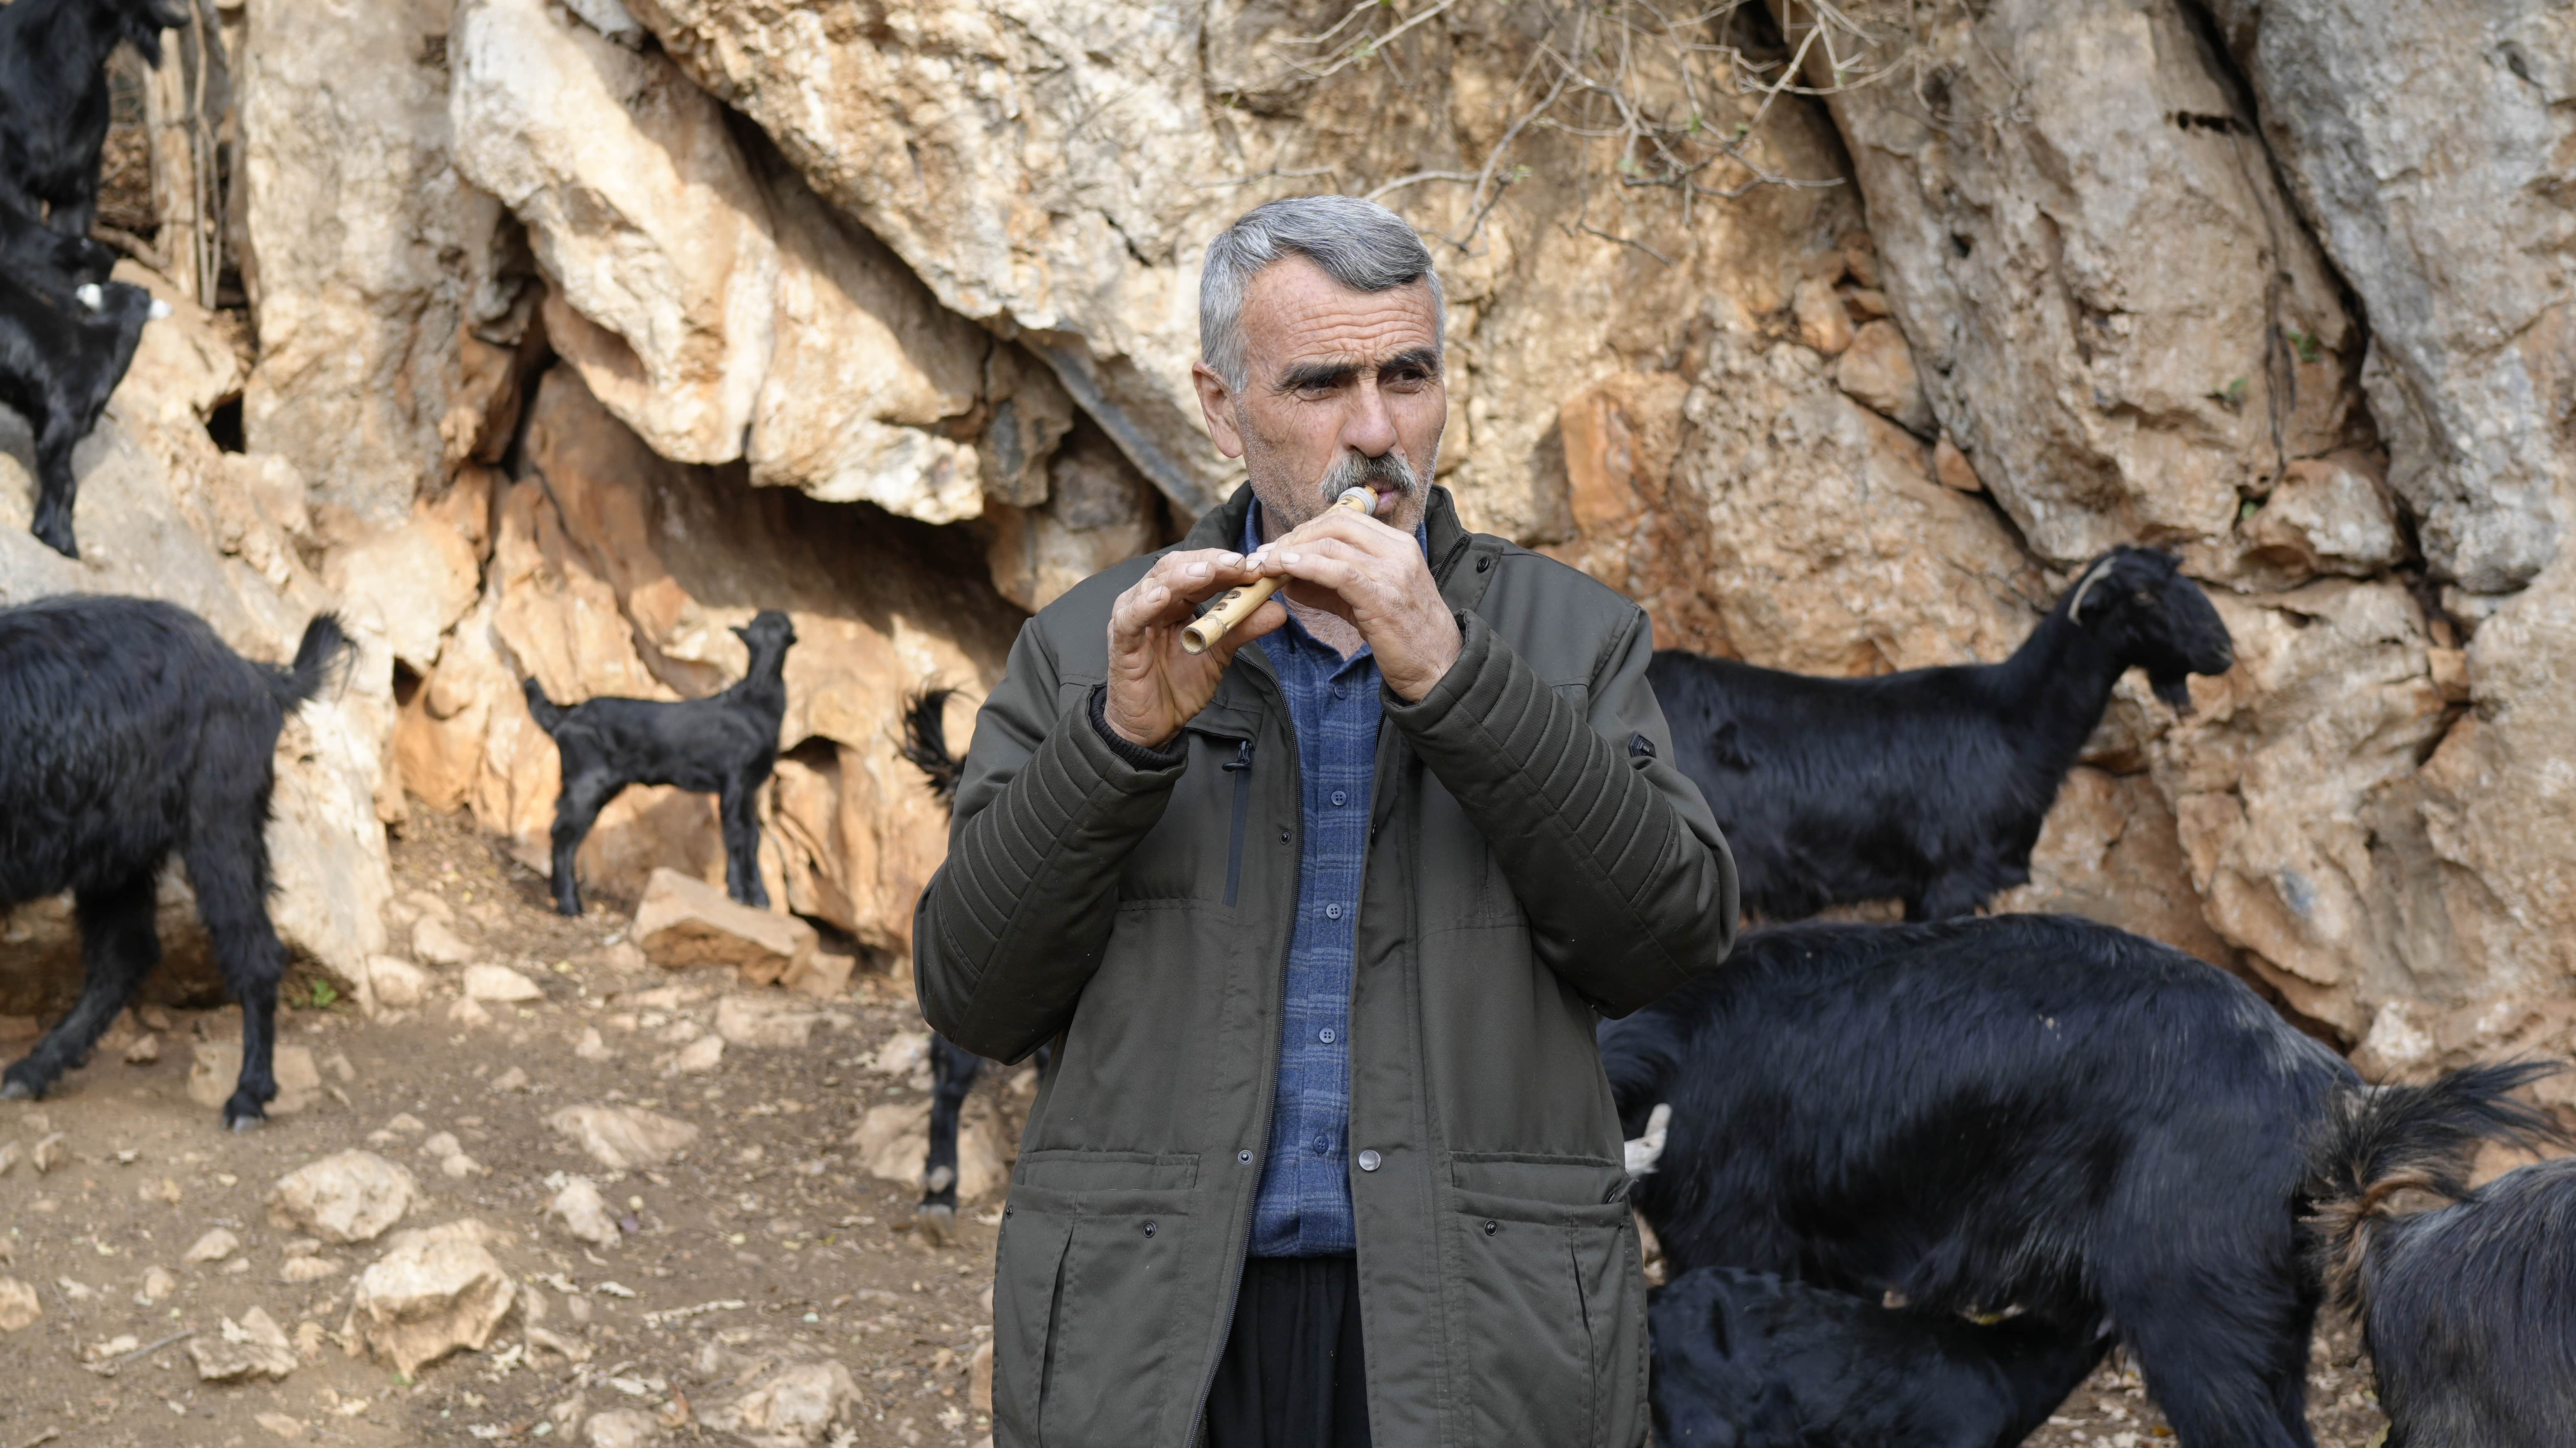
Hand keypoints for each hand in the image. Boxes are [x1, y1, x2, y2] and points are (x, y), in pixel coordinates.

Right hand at [1104, 549, 1282, 747]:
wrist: (1155, 725)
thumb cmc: (1179, 685)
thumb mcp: (1219, 653)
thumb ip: (1243, 629)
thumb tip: (1278, 610)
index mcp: (1176, 600)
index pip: (1199, 570)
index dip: (1227, 565)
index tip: (1257, 566)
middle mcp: (1152, 601)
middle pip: (1177, 568)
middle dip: (1209, 563)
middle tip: (1239, 563)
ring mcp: (1134, 619)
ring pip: (1155, 585)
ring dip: (1183, 576)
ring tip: (1209, 572)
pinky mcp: (1121, 642)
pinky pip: (1130, 618)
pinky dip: (1145, 605)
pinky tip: (1163, 596)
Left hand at [1250, 508, 1462, 700]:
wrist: (1439, 669)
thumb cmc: (1402, 636)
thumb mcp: (1364, 601)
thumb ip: (1328, 586)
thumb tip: (1285, 575)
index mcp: (1398, 545)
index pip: (1345, 520)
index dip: (1306, 529)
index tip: (1279, 546)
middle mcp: (1398, 551)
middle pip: (1335, 524)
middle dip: (1294, 536)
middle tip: (1265, 555)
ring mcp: (1393, 573)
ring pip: (1333, 545)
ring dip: (1291, 552)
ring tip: (1265, 565)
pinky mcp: (1383, 598)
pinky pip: (1339, 572)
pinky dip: (1307, 566)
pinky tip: (1285, 570)